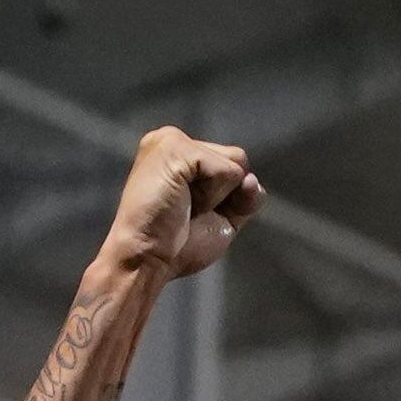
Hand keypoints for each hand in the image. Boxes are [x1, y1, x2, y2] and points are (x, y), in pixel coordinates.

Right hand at [99, 127, 265, 283]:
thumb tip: (253, 179)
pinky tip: (181, 203)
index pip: (232, 164)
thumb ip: (244, 199)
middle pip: (238, 158)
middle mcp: (172, 139)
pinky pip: (226, 170)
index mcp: (179, 153)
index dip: (226, 198)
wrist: (147, 261)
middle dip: (225, 194)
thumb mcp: (221, 221)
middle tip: (187, 212)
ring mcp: (171, 140)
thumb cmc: (177, 248)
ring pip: (235, 163)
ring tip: (182, 208)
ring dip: (217, 197)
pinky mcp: (175, 147)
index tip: (191, 215)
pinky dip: (213, 197)